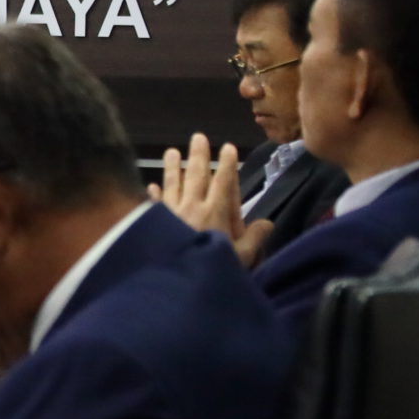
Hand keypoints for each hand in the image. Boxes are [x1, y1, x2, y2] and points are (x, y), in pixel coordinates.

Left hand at [148, 133, 268, 263]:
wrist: (171, 281)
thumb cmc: (210, 269)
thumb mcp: (240, 258)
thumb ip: (254, 239)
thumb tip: (267, 223)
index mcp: (215, 212)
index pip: (223, 182)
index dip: (227, 164)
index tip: (228, 147)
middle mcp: (192, 207)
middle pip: (196, 176)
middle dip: (199, 155)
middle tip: (198, 137)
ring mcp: (169, 213)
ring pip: (172, 184)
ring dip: (173, 167)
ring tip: (171, 152)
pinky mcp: (151, 223)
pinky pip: (153, 204)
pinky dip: (153, 194)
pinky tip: (151, 185)